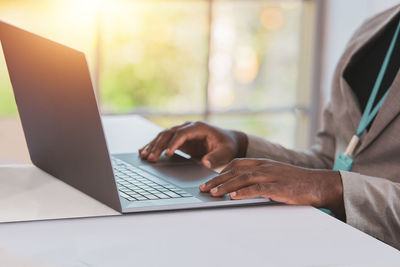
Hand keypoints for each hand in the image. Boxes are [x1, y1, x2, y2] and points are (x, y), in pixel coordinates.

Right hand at [139, 121, 247, 167]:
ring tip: (144, 156)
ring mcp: (182, 132)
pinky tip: (143, 152)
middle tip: (150, 158)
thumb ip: (216, 157)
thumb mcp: (225, 152)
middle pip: (168, 134)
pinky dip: (153, 146)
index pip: (182, 134)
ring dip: (153, 145)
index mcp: (198, 127)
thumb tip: (205, 163)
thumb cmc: (227, 146)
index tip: (167, 154)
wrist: (228, 141)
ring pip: (163, 136)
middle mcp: (188, 127)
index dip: (173, 143)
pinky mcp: (179, 139)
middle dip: (158, 145)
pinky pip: (163, 141)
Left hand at [199, 158, 344, 215]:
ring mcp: (271, 176)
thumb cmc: (295, 181)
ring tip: (213, 193)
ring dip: (226, 186)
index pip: (236, 164)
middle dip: (217, 180)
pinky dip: (243, 192)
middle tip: (203, 188)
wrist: (318, 183)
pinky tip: (233, 197)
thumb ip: (259, 177)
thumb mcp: (274, 174)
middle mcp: (264, 166)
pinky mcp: (278, 187)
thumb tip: (241, 186)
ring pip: (243, 179)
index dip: (221, 172)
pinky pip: (257, 189)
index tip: (210, 180)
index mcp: (262, 162)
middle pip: (235, 171)